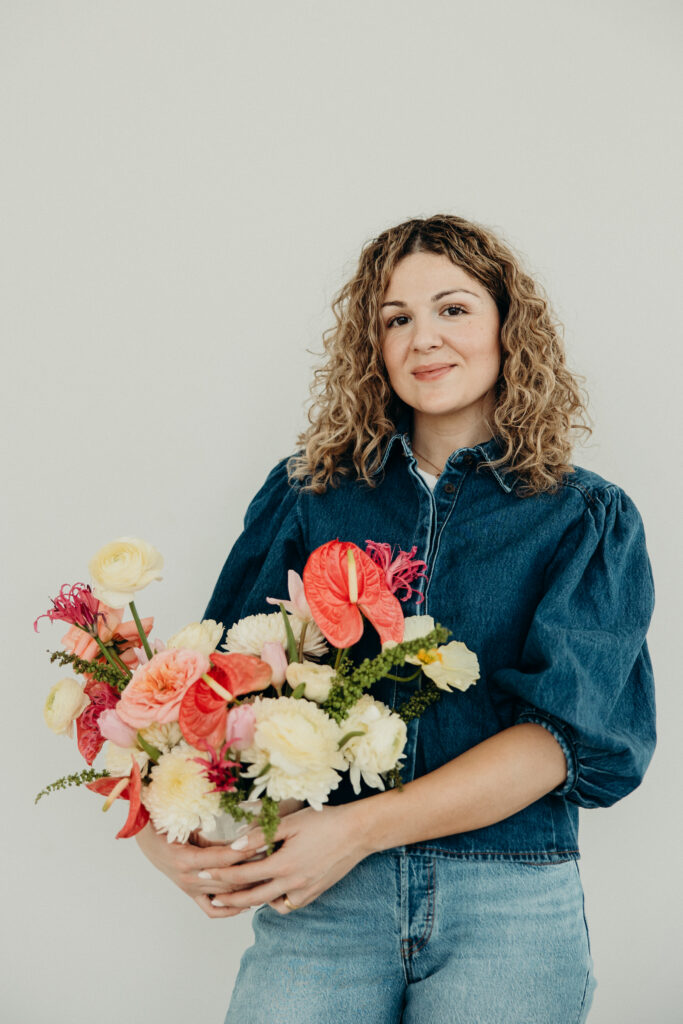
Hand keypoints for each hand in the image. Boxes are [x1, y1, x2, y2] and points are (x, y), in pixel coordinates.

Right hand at [134, 797, 305, 918]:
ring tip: (268, 879)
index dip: (245, 852)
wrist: (146, 837)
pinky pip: (211, 909)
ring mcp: (189, 889)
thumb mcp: (187, 824)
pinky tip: (247, 903)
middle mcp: (188, 878)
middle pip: (228, 879)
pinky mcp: (190, 893)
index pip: (223, 858)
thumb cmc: (166, 823)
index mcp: (186, 859)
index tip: (264, 844)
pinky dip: (229, 909)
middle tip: (274, 860)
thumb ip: (213, 837)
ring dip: (247, 887)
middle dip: (253, 870)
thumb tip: (243, 840)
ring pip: (224, 894)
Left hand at [195, 802, 369, 915]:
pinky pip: (289, 904)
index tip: (202, 873)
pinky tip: (271, 890)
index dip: (220, 875)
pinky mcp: (315, 893)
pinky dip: (276, 900)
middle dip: (229, 899)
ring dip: (252, 901)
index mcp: (283, 864)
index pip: (243, 874)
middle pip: (252, 897)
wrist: (358, 832)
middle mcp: (292, 883)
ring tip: (238, 894)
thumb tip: (234, 847)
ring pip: (270, 904)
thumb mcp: (290, 822)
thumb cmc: (324, 821)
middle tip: (211, 898)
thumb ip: (261, 836)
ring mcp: (305, 891)